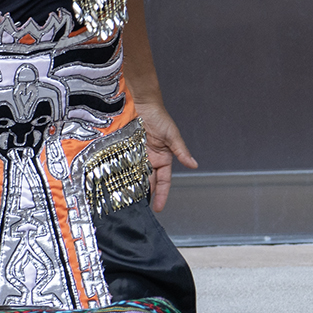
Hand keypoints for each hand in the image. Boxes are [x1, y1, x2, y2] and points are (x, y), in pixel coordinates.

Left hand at [133, 97, 197, 212]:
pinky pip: (124, 166)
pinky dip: (122, 175)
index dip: (162, 194)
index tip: (158, 208)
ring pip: (135, 176)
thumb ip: (181, 151)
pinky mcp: (126, 151)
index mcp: (163, 158)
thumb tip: (193, 164)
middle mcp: (150, 159)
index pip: (164, 181)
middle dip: (146, 194)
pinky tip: (118, 183)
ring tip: (128, 200)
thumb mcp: (172, 136)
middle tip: (140, 208)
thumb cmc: (159, 117)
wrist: (142, 104)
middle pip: (148, 181)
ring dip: (133, 186)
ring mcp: (137, 156)